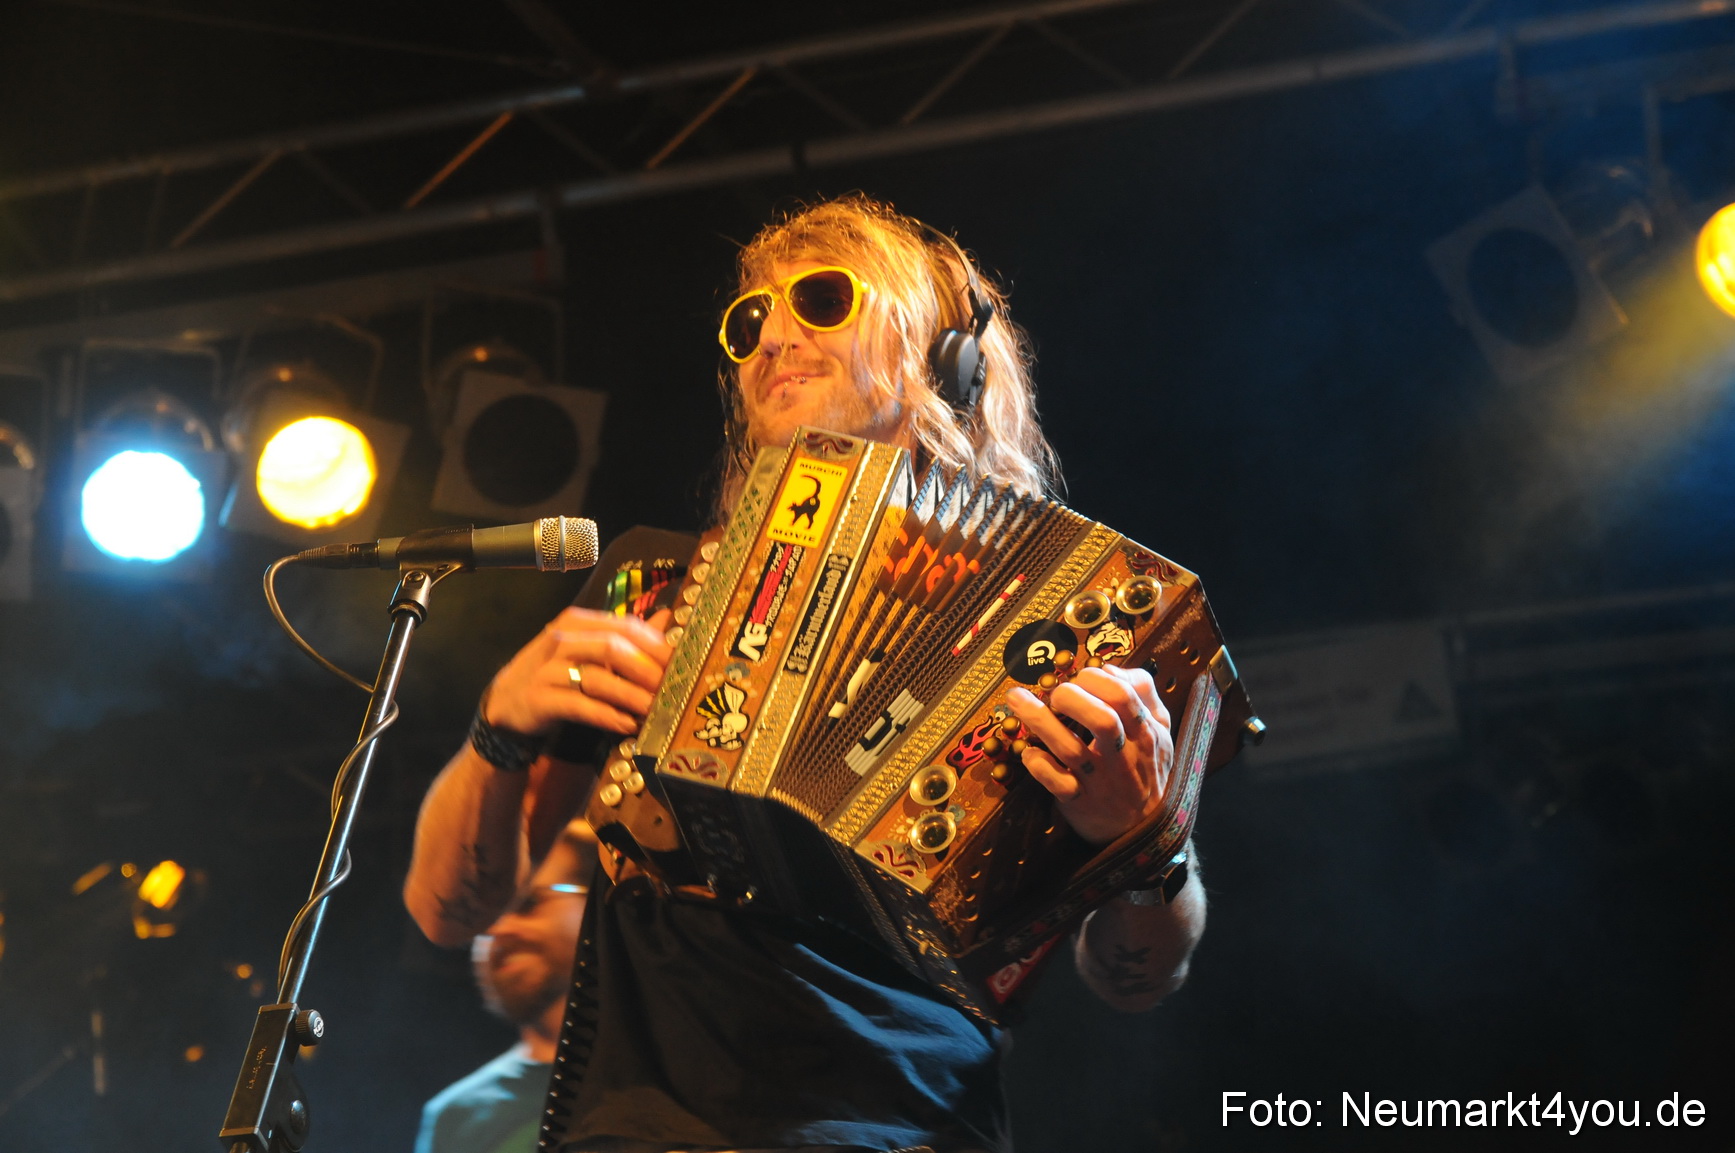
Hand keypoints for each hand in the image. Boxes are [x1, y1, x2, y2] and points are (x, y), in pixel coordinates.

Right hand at [483, 607, 673, 736]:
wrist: (507, 705)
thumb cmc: (556, 675)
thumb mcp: (587, 651)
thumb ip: (624, 637)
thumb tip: (667, 618)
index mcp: (577, 622)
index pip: (624, 626)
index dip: (656, 645)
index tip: (681, 664)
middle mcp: (561, 640)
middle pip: (613, 648)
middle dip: (647, 670)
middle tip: (672, 689)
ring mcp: (547, 669)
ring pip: (598, 677)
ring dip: (632, 696)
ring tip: (656, 710)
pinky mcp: (540, 699)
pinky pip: (580, 706)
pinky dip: (607, 716)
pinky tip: (628, 725)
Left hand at [1006, 665, 1173, 844]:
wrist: (1145, 831)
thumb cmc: (1147, 770)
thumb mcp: (1161, 731)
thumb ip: (1144, 694)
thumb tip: (1111, 668)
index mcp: (1144, 734)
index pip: (1124, 696)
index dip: (1096, 679)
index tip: (1080, 677)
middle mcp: (1123, 756)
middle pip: (1102, 720)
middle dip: (1073, 697)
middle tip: (1056, 693)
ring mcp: (1099, 781)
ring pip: (1070, 749)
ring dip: (1040, 722)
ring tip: (1017, 700)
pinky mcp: (1078, 802)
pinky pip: (1056, 783)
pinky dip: (1039, 764)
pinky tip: (1028, 750)